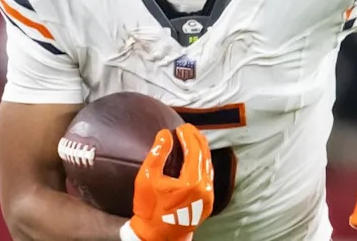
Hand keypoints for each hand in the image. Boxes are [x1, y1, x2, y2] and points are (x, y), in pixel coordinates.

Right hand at [121, 124, 214, 240]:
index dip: (188, 136)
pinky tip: (196, 157)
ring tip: (192, 138)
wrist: (157, 236)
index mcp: (192, 182)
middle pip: (205, 156)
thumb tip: (165, 134)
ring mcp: (208, 197)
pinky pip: (208, 176)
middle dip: (196, 139)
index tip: (181, 127)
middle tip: (187, 129)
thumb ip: (157, 154)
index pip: (195, 151)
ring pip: (209, 166)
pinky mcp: (208, 202)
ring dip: (201, 150)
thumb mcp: (147, 179)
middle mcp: (205, 189)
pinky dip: (203, 163)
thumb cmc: (150, 209)